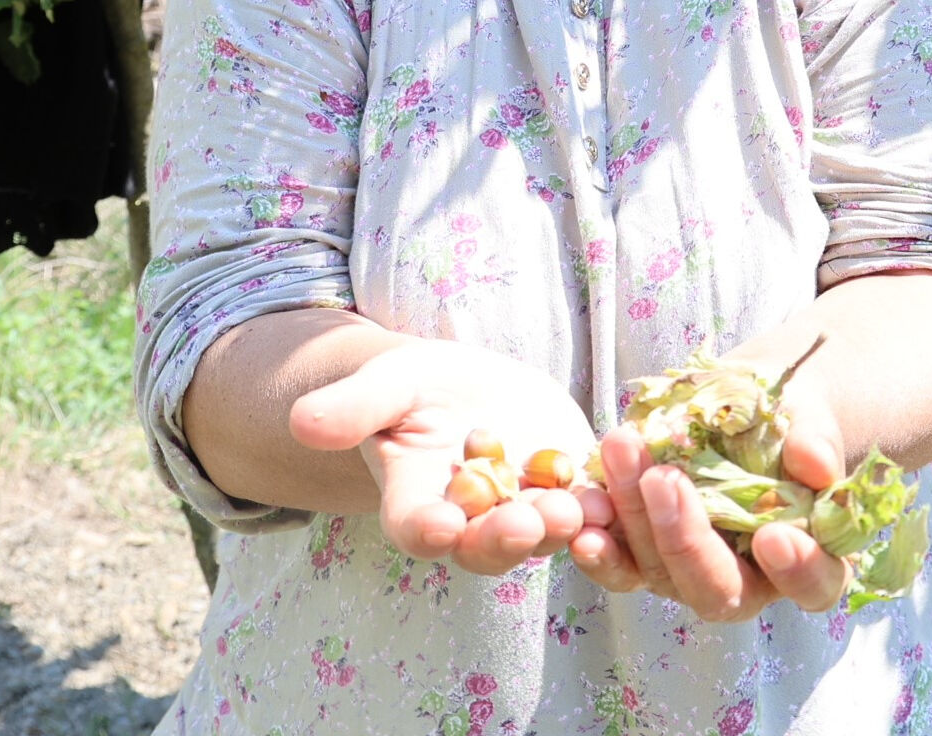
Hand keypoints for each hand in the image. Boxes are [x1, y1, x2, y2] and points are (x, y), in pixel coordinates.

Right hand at [288, 338, 595, 574]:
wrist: (470, 389)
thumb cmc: (414, 388)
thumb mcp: (385, 385)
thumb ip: (351, 409)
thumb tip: (302, 422)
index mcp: (418, 505)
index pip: (418, 529)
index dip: (429, 531)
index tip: (440, 526)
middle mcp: (475, 525)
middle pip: (488, 546)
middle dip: (507, 538)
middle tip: (525, 520)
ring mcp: (529, 513)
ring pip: (548, 535)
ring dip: (565, 528)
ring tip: (577, 506)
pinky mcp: (577, 493)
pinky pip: (597, 509)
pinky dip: (613, 507)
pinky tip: (629, 489)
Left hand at [567, 395, 852, 619]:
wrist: (743, 406)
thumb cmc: (789, 420)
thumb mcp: (810, 418)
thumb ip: (814, 443)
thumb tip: (815, 464)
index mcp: (808, 557)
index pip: (813, 585)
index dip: (796, 572)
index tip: (774, 536)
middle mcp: (748, 580)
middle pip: (718, 590)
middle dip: (685, 540)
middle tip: (664, 479)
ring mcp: (688, 573)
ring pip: (658, 572)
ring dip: (632, 520)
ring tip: (619, 451)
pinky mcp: (644, 555)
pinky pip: (618, 562)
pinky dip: (596, 538)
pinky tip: (580, 506)